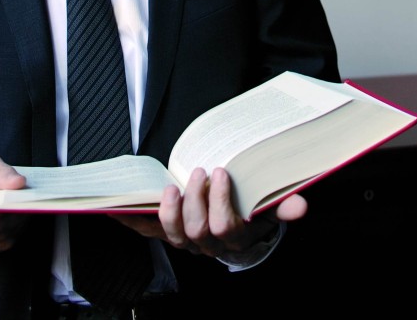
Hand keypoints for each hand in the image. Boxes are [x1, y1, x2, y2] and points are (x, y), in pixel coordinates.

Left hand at [109, 167, 306, 257]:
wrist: (235, 230)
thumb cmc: (250, 211)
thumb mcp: (269, 208)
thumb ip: (283, 206)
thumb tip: (300, 206)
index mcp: (235, 237)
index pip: (225, 226)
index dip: (220, 201)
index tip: (221, 171)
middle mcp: (208, 244)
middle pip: (197, 231)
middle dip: (195, 200)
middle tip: (198, 171)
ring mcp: (185, 240)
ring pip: (173, 235)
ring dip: (170, 211)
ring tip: (171, 188)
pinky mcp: (167, 234)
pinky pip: (147, 232)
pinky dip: (130, 221)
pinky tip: (117, 209)